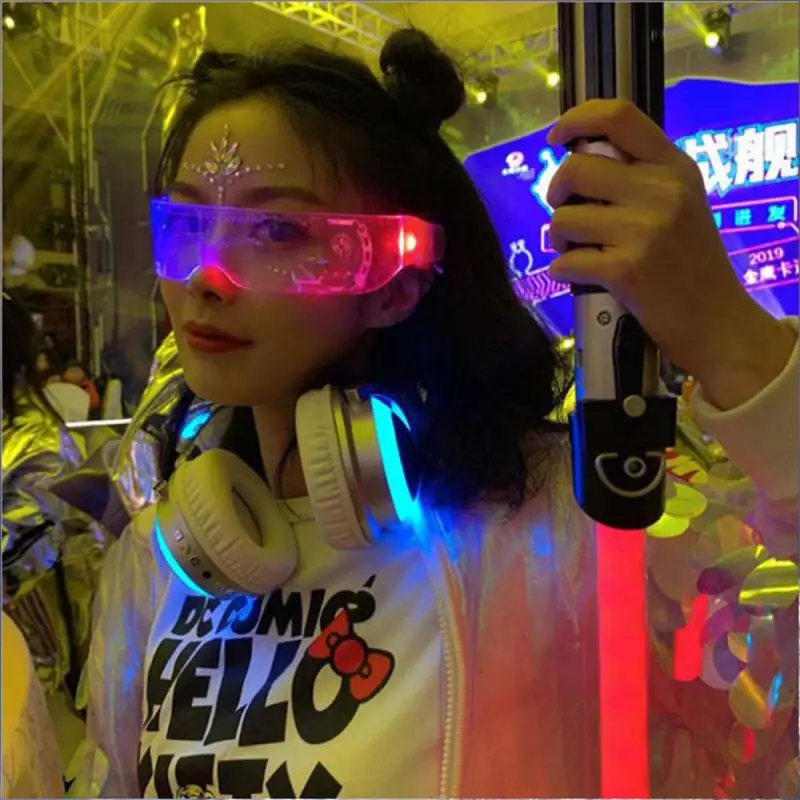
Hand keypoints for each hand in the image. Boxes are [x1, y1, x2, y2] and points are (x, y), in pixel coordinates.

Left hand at [546, 99, 796, 409]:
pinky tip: (581, 276)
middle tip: (566, 215)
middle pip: (575, 169)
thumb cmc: (691, 265)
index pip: (619, 116)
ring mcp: (644, 230)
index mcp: (674, 167)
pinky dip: (564, 271)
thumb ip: (640, 179)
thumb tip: (578, 164)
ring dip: (560, 239)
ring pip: (563, 219)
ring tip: (579, 251)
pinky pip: (566, 261)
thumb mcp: (681, 205)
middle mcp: (661, 190)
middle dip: (556, 194)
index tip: (555, 139)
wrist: (718, 323)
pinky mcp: (626, 269)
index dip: (576, 119)